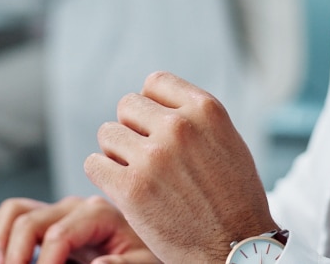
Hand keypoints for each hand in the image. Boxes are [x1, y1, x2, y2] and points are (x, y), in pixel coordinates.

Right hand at [0, 195, 159, 263]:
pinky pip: (14, 214)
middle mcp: (76, 207)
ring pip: (16, 211)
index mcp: (99, 214)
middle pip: (29, 222)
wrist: (155, 252)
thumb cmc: (152, 258)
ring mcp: (62, 211)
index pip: (56, 237)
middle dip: (13, 255)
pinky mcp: (52, 221)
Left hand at [86, 72, 276, 263]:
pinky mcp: (131, 189)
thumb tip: (153, 100)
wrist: (235, 249)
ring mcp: (153, 157)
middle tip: (145, 155)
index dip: (151, 105)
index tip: (156, 128)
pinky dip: (104, 175)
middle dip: (132, 129)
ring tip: (137, 173)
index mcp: (206, 110)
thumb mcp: (227, 141)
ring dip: (116, 153)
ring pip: (107, 134)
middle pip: (127, 105)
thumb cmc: (234, 198)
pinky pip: (94, 164)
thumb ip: (194, 117)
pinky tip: (122, 188)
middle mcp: (179, 127)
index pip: (155, 82)